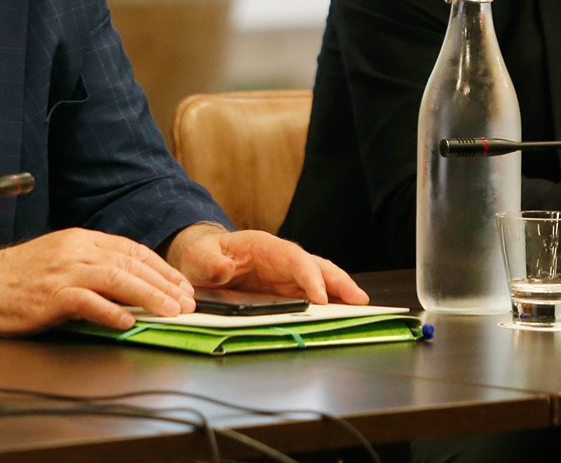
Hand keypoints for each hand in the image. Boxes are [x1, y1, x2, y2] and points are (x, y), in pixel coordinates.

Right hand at [0, 228, 195, 332]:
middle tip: (187, 302)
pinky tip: (128, 322)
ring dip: (149, 296)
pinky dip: (112, 311)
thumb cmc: (14, 280)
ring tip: (170, 312)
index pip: (130, 249)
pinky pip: (88, 301)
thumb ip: (91, 269)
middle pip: (130, 262)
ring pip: (117, 278)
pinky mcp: (50, 294)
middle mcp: (73, 249)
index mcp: (78, 239)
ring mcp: (62, 270)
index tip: (180, 286)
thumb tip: (129, 288)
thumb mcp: (57, 263)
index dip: (160, 268)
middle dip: (164, 283)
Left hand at [164, 225, 368, 306]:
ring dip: (339, 291)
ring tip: (360, 307)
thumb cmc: (203, 255)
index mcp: (263, 246)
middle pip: (315, 266)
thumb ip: (211, 262)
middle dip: (337, 281)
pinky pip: (311, 294)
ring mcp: (286, 274)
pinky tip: (342, 313)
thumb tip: (224, 268)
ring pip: (319, 279)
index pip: (292, 258)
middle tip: (359, 299)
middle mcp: (280, 258)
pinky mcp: (287, 289)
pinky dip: (329, 302)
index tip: (319, 296)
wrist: (202, 260)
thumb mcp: (199, 258)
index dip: (308, 275)